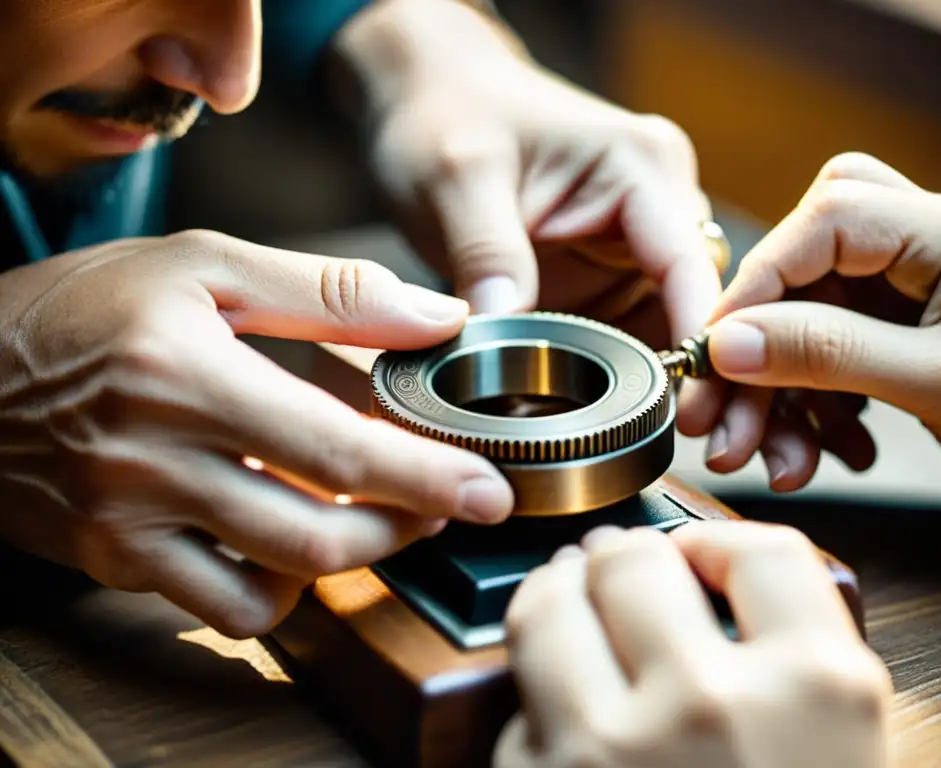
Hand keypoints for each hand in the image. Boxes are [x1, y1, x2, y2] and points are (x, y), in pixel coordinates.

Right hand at [0, 231, 513, 636]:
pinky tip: (295, 547)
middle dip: (408, 529)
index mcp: (190, 375)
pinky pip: (220, 611)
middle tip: (449, 500)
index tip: (489, 490)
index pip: (340, 451)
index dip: (428, 479)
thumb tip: (439, 317)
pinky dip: (280, 592)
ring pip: (279, 582)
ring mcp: (130, 523)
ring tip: (387, 516)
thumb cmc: (88, 304)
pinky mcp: (113, 560)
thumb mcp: (205, 264)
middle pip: (322, 537)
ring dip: (355, 559)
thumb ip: (331, 292)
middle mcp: (156, 461)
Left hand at [335, 0, 723, 423]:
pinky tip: (600, 417)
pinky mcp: (606, 276)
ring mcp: (633, 245)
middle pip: (696, 307)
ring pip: (668, 330)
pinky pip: (626, 334)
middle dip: (689, 375)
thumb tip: (503, 329)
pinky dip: (616, 376)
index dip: (699, 338)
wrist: (427, 101)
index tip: (689, 407)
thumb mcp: (458, 177)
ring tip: (636, 442)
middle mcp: (655, 205)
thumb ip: (487, 253)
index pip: (692, 265)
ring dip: (655, 384)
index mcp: (640, 167)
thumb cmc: (447, 114)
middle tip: (676, 442)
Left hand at [496, 523, 890, 767]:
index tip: (696, 557)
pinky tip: (563, 722)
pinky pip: (517, 706)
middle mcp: (712, 704)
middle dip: (622, 563)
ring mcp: (614, 748)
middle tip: (619, 577)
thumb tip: (713, 577)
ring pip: (546, 605)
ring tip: (567, 606)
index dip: (720, 542)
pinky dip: (535, 707)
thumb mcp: (842, 757)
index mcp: (818, 690)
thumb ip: (800, 662)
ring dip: (553, 599)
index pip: (761, 548)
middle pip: (633, 559)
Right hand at [696, 153, 940, 494]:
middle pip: (806, 267)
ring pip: (810, 312)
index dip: (755, 285)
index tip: (711, 352)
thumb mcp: (939, 386)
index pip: (824, 223)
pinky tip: (823, 447)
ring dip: (781, 388)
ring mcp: (918, 279)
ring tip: (777, 460)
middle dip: (758, 349)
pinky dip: (814, 398)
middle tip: (722, 421)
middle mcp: (930, 240)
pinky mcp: (909, 318)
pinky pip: (833, 342)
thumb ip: (829, 353)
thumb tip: (728, 342)